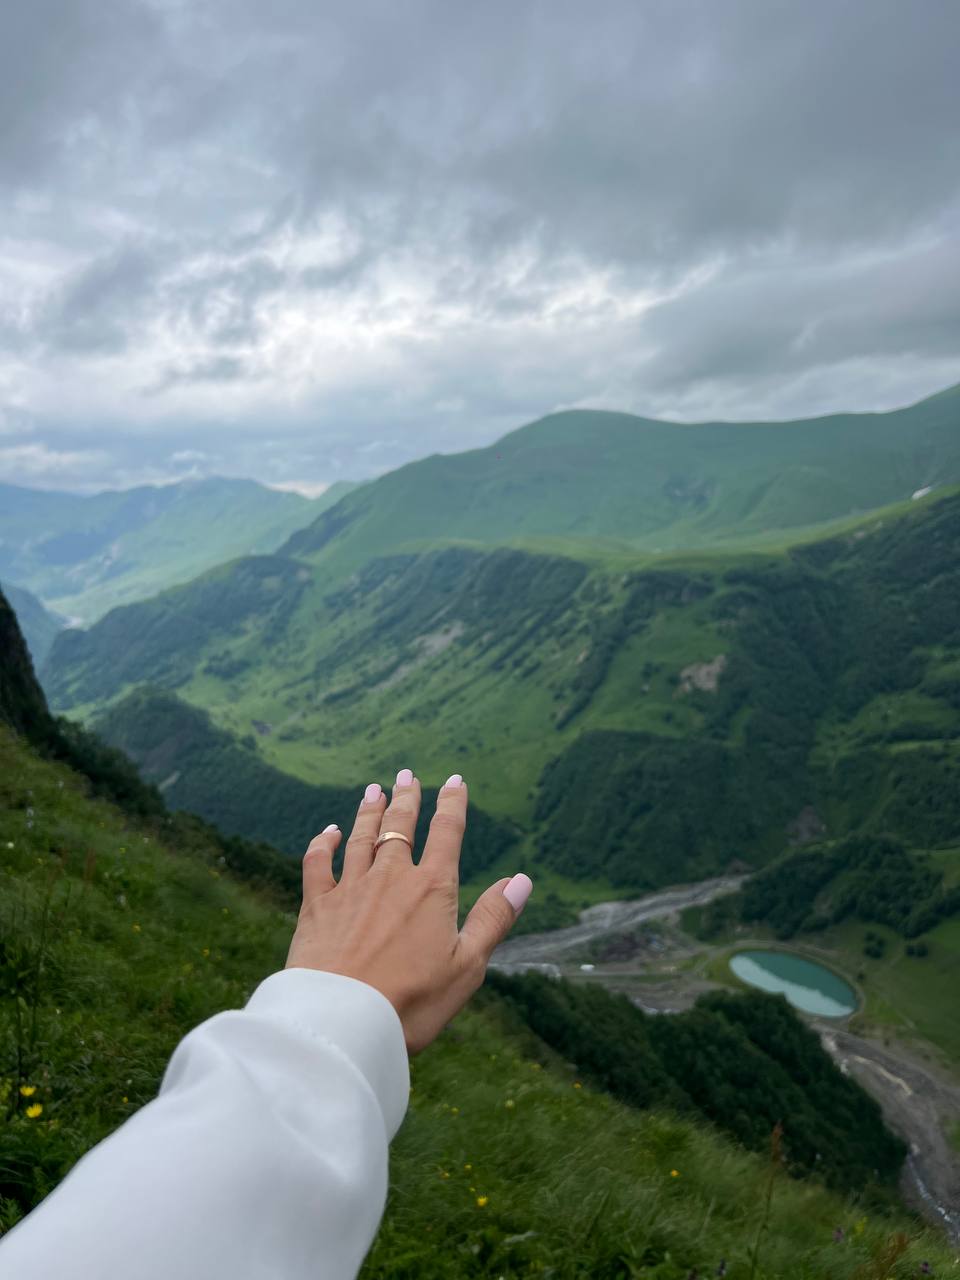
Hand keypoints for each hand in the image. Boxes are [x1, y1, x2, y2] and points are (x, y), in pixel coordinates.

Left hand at [285, 768, 532, 1053]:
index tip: (454, 781)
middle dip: (406, 798)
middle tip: (406, 775)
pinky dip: (324, 843)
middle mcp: (391, 878)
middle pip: (400, 826)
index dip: (452, 804)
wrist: (343, 1020)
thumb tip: (522, 880)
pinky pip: (318, 863)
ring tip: (373, 790)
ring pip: (361, 837)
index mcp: (432, 889)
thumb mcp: (468, 966)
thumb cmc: (412, 1001)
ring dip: (369, 811)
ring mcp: (351, 888)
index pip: (447, 834)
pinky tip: (329, 832)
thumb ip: (494, 918)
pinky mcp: (317, 906)